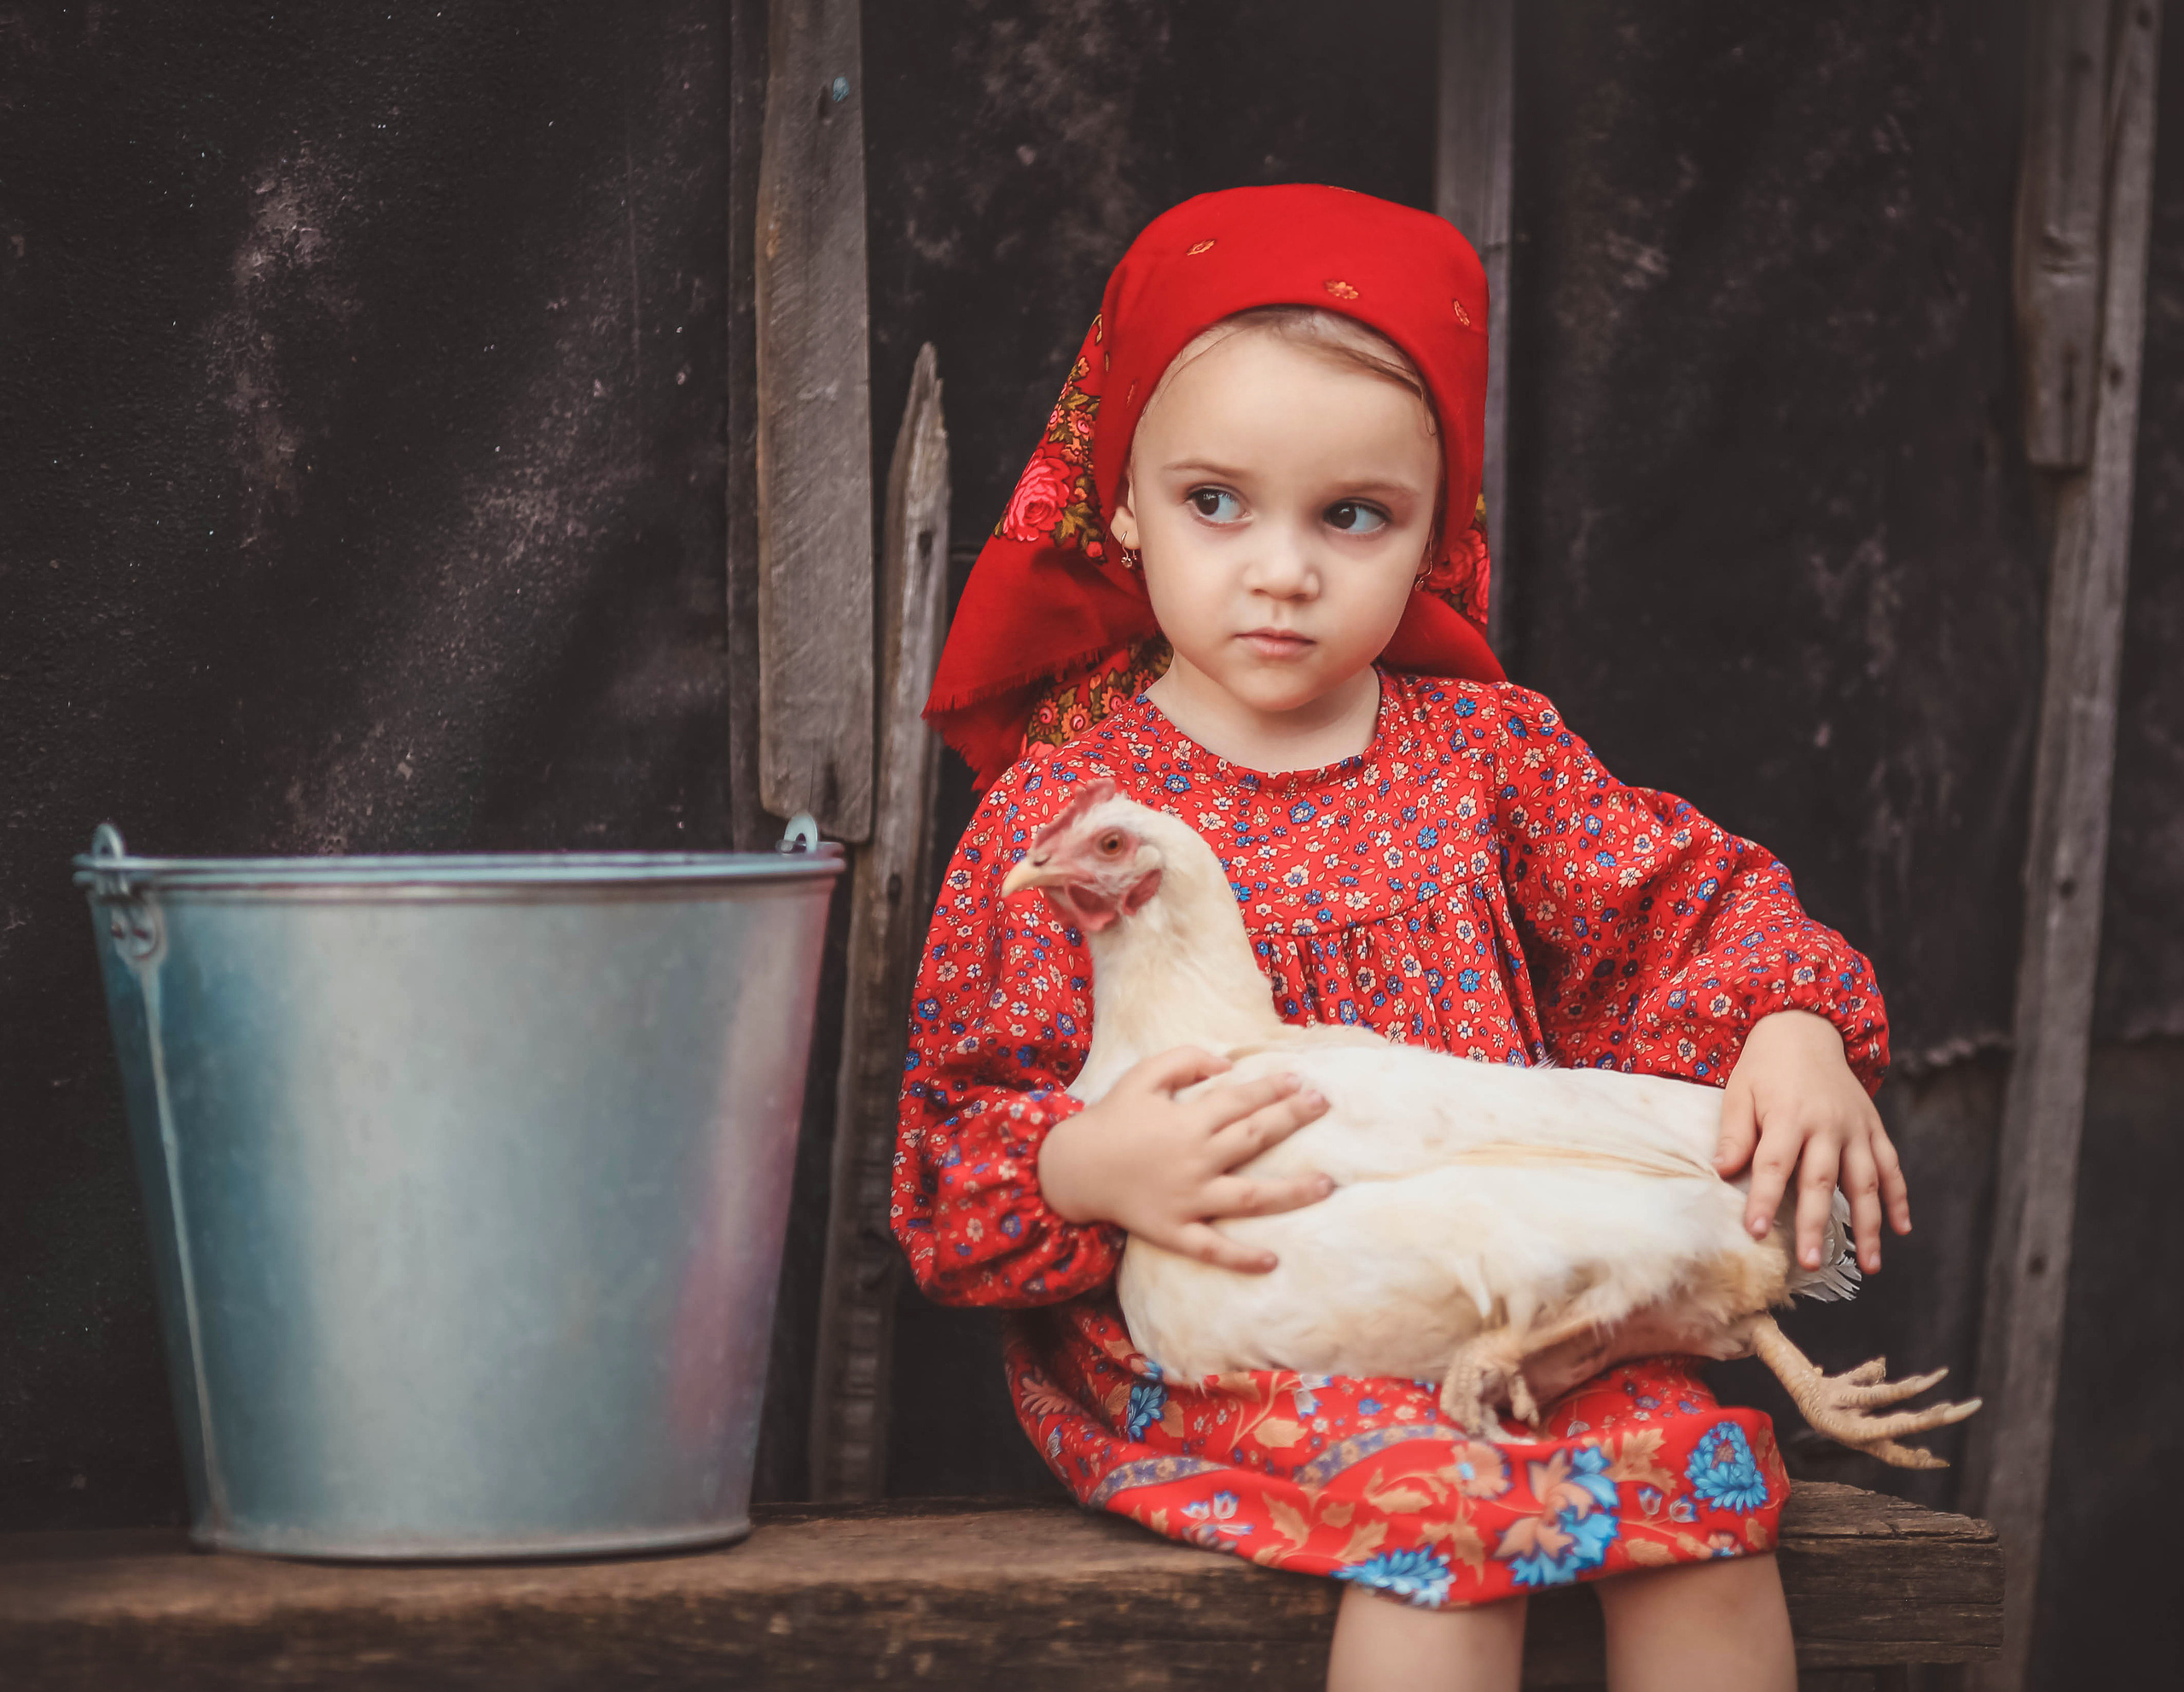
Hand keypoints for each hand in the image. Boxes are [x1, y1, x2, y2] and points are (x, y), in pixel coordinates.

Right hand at [1037, 1046, 1333, 1272]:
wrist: (1072, 1168)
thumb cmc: (1111, 1119)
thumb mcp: (1141, 1076)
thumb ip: (1184, 1061)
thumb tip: (1227, 1064)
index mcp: (1188, 1121)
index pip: (1243, 1100)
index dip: (1275, 1087)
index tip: (1302, 1080)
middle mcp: (1195, 1159)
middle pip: (1255, 1138)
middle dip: (1293, 1119)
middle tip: (1324, 1105)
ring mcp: (1188, 1199)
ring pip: (1250, 1197)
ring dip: (1291, 1191)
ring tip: (1327, 1184)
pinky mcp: (1175, 1230)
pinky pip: (1212, 1248)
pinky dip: (1241, 1257)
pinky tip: (1272, 1261)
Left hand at [1713, 1010, 1909, 1274]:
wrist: (1805, 1029)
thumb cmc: (1764, 1068)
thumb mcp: (1739, 1092)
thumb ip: (1735, 1133)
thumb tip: (1722, 1171)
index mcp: (1788, 1115)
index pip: (1774, 1165)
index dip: (1764, 1200)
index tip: (1755, 1232)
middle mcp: (1827, 1125)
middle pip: (1821, 1181)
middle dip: (1816, 1225)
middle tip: (1811, 1263)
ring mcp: (1855, 1128)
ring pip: (1865, 1182)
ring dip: (1868, 1226)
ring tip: (1867, 1265)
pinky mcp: (1874, 1128)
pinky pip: (1891, 1166)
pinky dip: (1899, 1198)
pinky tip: (1901, 1229)